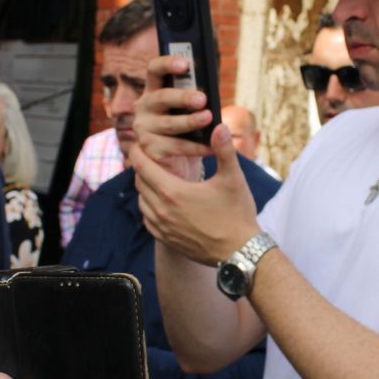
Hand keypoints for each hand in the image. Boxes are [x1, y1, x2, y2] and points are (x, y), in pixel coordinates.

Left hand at [131, 123, 261, 264]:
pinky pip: (147, 218)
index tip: (140, 141)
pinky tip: (162, 200)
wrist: (239, 253)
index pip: (142, 165)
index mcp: (173, 191)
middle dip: (142, 166)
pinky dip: (149, 206)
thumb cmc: (237, 214)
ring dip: (146, 187)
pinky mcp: (166, 239)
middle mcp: (161, 210)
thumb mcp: (233, 179)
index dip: (139, 151)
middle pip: (139, 181)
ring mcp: (162, 227)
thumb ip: (224, 150)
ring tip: (157, 176)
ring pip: (141, 200)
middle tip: (150, 155)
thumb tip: (219, 125)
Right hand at [133, 53, 213, 180]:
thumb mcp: (189, 110)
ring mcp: (143, 130)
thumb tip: (212, 90)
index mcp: (153, 90)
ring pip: (168, 124)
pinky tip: (211, 146)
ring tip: (209, 118)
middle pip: (161, 97)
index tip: (185, 64)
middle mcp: (144, 107)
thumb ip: (196, 97)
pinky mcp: (149, 150)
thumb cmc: (187, 128)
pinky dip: (196, 147)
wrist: (176, 162)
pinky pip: (175, 147)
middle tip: (202, 99)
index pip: (154, 70)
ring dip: (190, 121)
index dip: (167, 63)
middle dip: (182, 97)